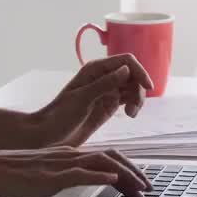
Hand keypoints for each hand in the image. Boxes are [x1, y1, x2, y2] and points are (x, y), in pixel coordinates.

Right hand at [0, 147, 150, 196]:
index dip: (126, 169)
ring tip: (140, 190)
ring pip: (101, 164)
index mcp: (65, 155)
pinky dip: (98, 176)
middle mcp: (67, 155)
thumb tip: (74, 182)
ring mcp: (59, 164)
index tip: (139, 184)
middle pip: (111, 158)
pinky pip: (79, 174)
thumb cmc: (6, 174)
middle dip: (135, 173)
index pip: (104, 157)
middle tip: (149, 190)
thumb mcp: (40, 175)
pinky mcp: (49, 176)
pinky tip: (111, 181)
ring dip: (125, 176)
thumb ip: (59, 176)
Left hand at [27, 54, 153, 147]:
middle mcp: (102, 77)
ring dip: (137, 99)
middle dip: (138, 89)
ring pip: (132, 88)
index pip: (126, 61)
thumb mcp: (82, 99)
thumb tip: (126, 70)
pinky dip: (133, 105)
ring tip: (131, 114)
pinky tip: (130, 115)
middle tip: (133, 108)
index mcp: (94, 69)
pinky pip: (128, 99)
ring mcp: (106, 91)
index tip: (148, 87)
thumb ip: (104, 84)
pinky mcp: (108, 105)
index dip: (139, 71)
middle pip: (133, 75)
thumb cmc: (59, 116)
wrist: (48, 135)